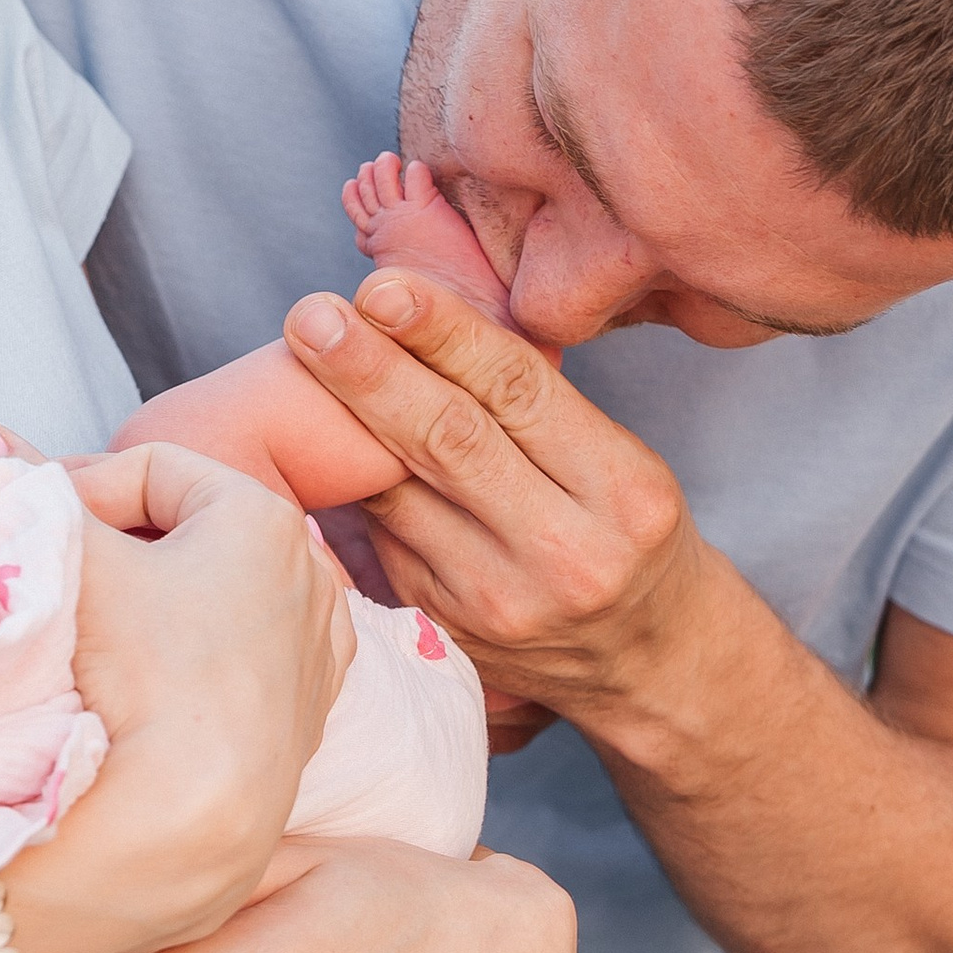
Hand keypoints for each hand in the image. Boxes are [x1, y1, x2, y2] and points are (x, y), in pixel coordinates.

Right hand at [50, 443, 356, 952]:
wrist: (186, 826)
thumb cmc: (135, 675)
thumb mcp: (69, 559)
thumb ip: (23, 486)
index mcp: (266, 515)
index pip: (149, 466)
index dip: (79, 486)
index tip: (32, 525)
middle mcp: (310, 575)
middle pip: (184, 529)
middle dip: (114, 544)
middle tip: (53, 575)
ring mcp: (313, 652)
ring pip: (211, 595)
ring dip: (151, 602)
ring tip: (91, 634)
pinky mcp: (306, 719)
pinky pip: (237, 658)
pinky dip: (190, 658)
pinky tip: (146, 688)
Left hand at [280, 272, 713, 740]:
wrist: (650, 665)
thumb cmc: (625, 533)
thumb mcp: (619, 462)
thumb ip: (532, 404)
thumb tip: (417, 316)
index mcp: (624, 492)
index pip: (519, 393)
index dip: (445, 333)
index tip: (384, 288)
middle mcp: (566, 553)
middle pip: (449, 440)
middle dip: (370, 370)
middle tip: (313, 314)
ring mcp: (502, 602)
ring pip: (400, 492)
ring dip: (340, 422)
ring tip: (302, 355)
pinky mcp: (451, 633)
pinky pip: (385, 538)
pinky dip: (353, 486)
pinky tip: (318, 442)